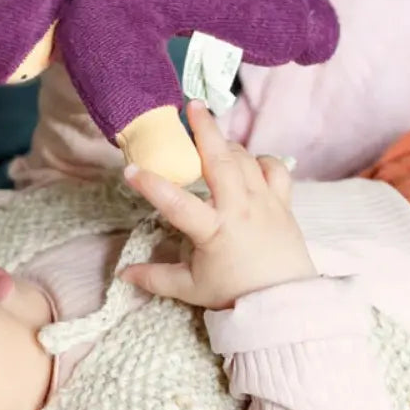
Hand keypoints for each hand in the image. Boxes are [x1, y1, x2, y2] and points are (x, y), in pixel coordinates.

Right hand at [120, 101, 316, 309]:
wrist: (285, 303)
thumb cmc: (235, 294)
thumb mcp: (190, 289)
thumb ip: (155, 277)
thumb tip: (124, 274)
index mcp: (213, 231)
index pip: (177, 204)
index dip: (152, 186)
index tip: (131, 170)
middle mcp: (240, 210)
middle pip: (220, 161)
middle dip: (205, 129)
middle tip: (191, 105)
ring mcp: (265, 202)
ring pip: (246, 159)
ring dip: (226, 143)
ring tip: (210, 136)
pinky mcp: (283, 203)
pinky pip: (274, 168)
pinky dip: (259, 159)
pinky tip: (247, 161)